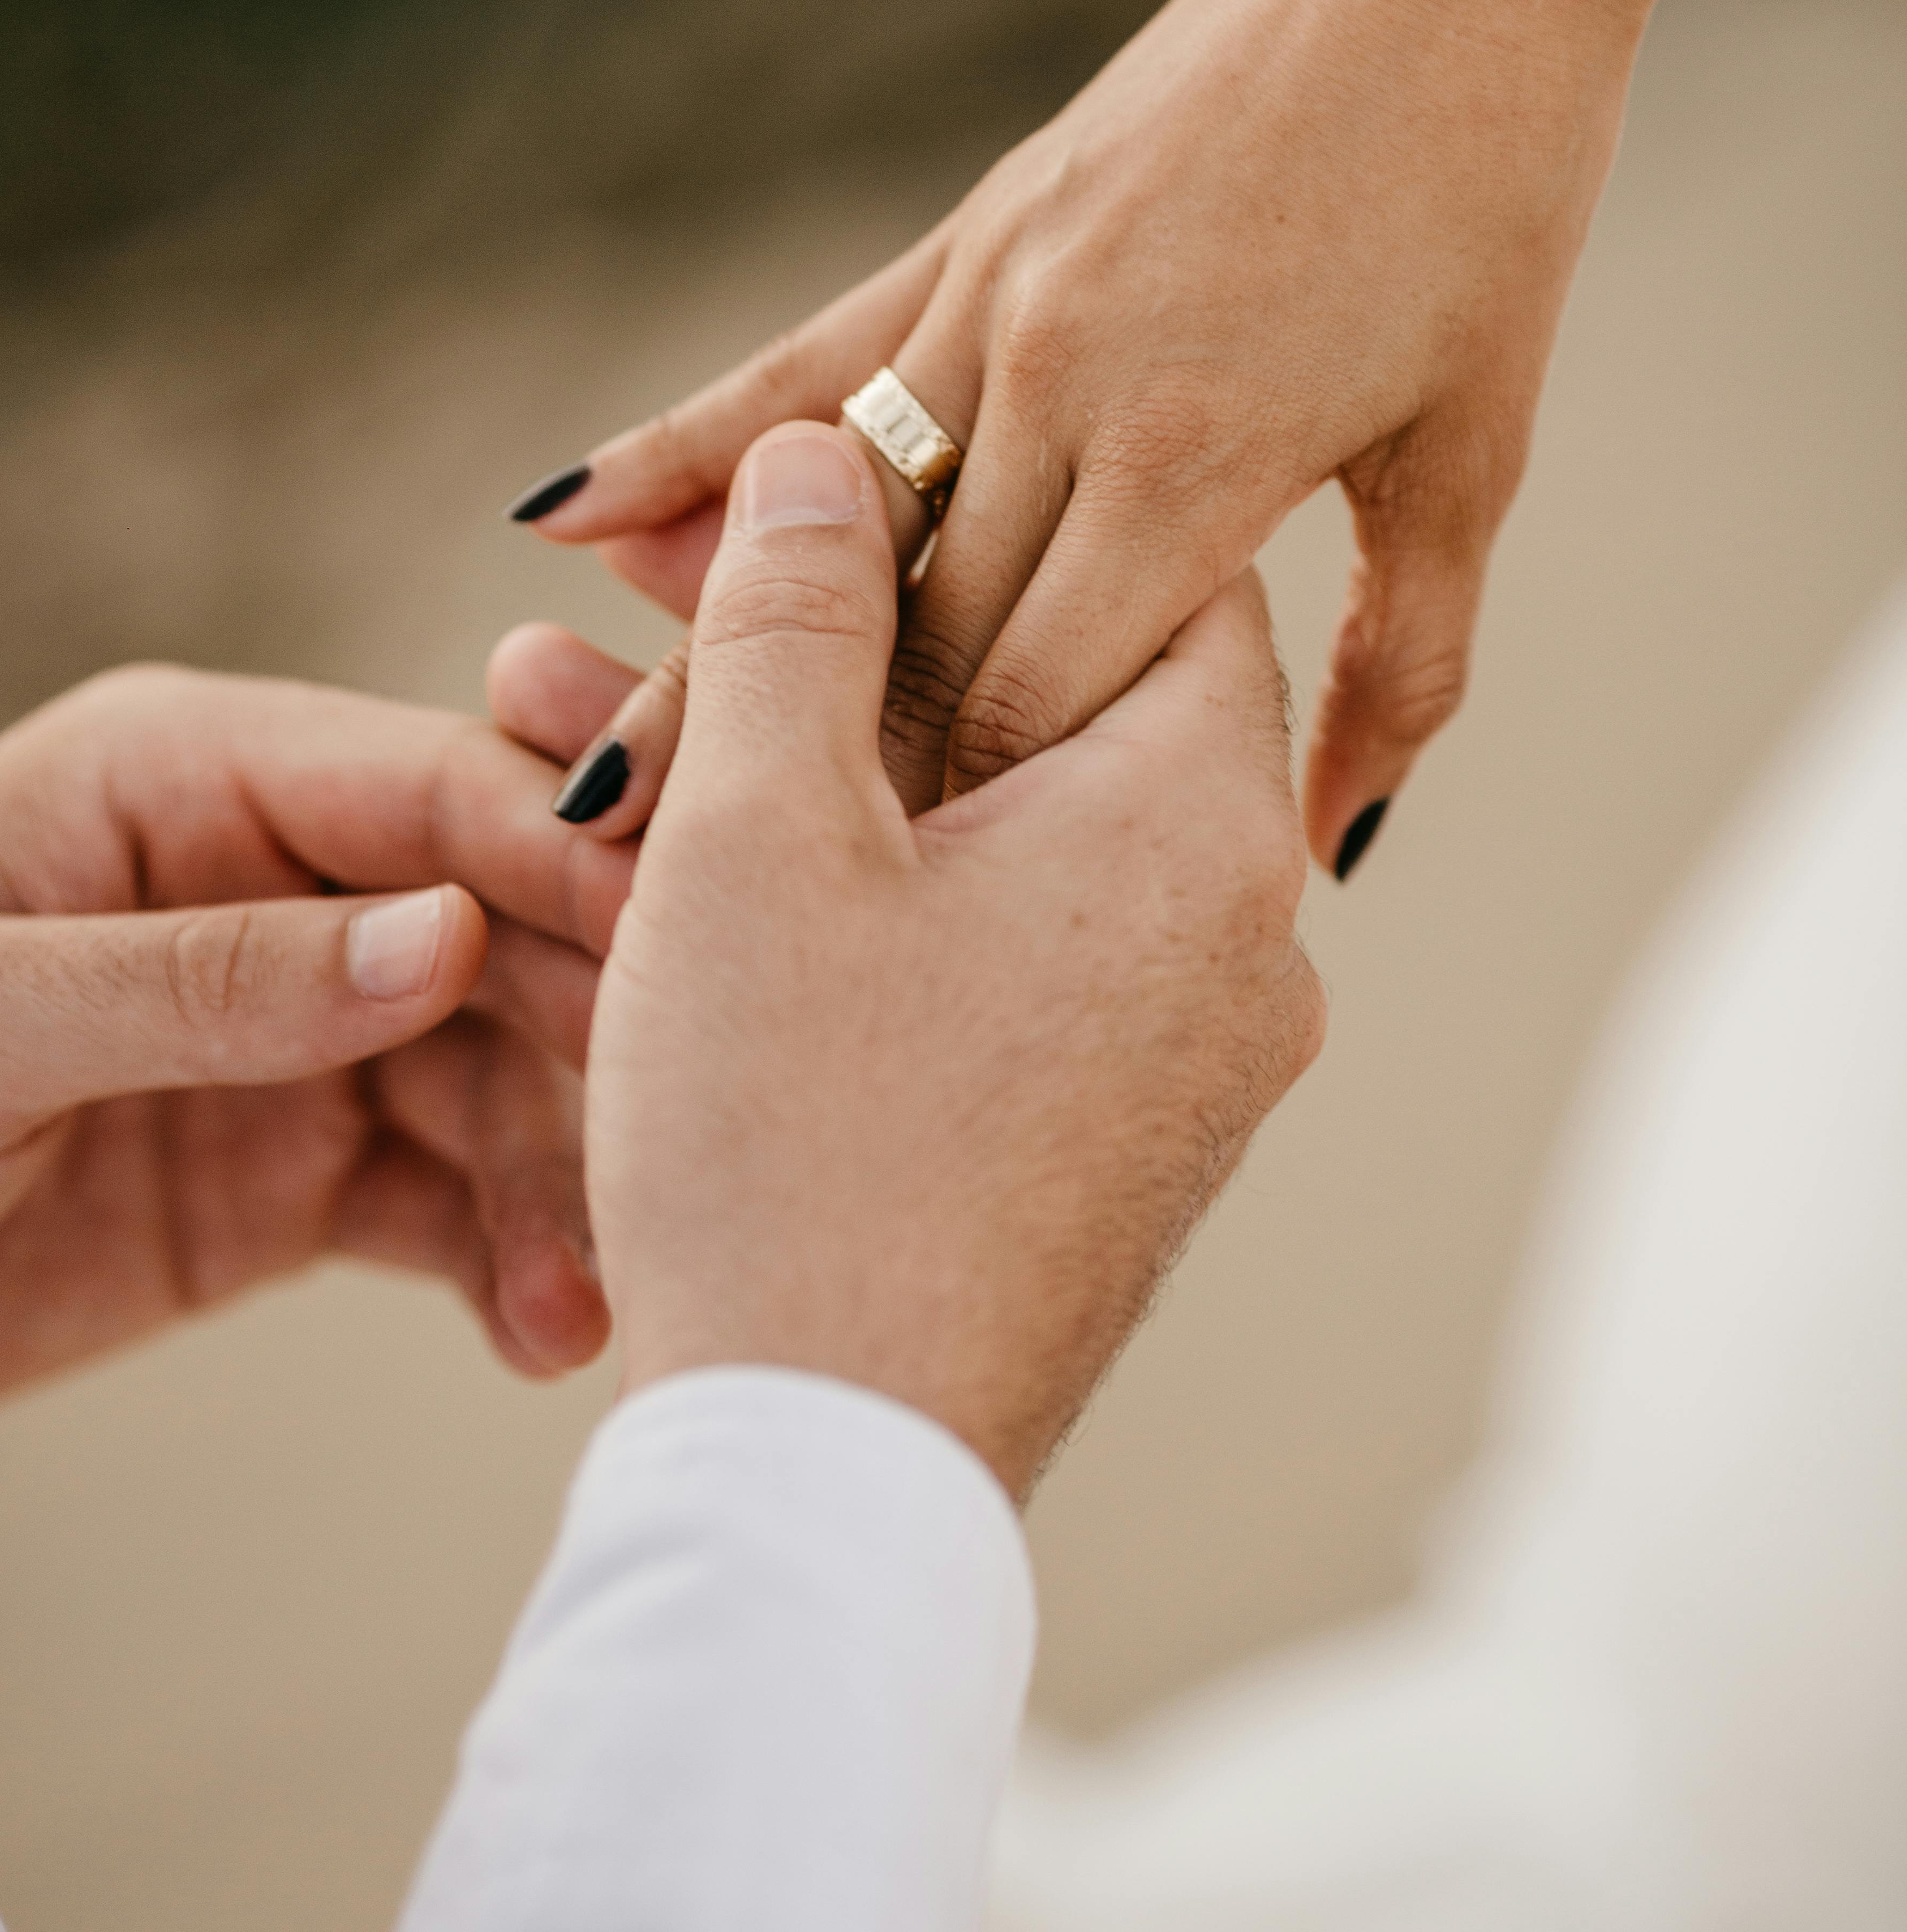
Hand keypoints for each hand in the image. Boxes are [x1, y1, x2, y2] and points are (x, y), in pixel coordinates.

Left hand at [0, 663, 640, 1407]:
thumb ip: (205, 975)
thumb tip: (437, 937)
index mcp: (195, 776)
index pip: (428, 785)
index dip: (567, 848)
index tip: (690, 930)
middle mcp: (276, 884)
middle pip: (496, 925)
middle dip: (594, 1025)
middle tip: (683, 1134)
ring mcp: (296, 1029)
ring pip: (493, 1074)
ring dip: (558, 1176)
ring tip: (593, 1296)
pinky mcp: (300, 1168)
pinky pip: (442, 1195)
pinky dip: (504, 1256)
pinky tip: (544, 1329)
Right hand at [498, 423, 1323, 1501]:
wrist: (827, 1481)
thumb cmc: (793, 1142)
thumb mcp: (761, 831)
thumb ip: (799, 613)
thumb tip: (823, 450)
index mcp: (1198, 824)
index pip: (1157, 562)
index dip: (991, 505)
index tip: (840, 494)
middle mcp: (1246, 939)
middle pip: (1077, 710)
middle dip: (888, 659)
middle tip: (705, 627)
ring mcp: (1202, 1064)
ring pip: (1035, 852)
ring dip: (874, 798)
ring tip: (685, 783)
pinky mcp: (1131, 1154)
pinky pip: (1032, 972)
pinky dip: (913, 921)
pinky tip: (765, 928)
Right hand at [508, 0, 1687, 872]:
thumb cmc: (1492, 198)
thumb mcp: (1474, 458)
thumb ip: (1400, 666)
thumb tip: (1344, 845)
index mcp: (1196, 468)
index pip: (1028, 706)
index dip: (959, 831)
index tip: (893, 946)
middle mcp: (1067, 387)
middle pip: (909, 641)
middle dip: (822, 786)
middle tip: (699, 900)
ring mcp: (1000, 298)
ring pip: (830, 523)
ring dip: (723, 657)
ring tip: (600, 772)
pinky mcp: (971, 230)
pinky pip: (805, 358)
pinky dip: (687, 441)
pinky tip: (562, 513)